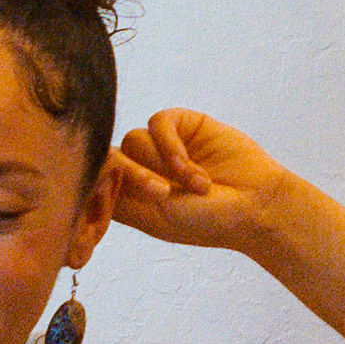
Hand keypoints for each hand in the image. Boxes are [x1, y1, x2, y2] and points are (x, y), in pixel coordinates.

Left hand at [98, 107, 310, 259]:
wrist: (257, 206)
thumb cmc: (209, 221)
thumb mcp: (156, 218)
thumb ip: (120, 197)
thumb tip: (87, 176)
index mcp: (132, 195)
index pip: (98, 177)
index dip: (103, 183)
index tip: (122, 200)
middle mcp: (144, 167)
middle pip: (111, 155)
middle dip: (135, 175)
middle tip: (163, 193)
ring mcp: (163, 145)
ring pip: (133, 138)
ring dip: (162, 164)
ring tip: (195, 186)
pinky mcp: (184, 124)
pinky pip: (159, 122)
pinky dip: (171, 145)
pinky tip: (192, 168)